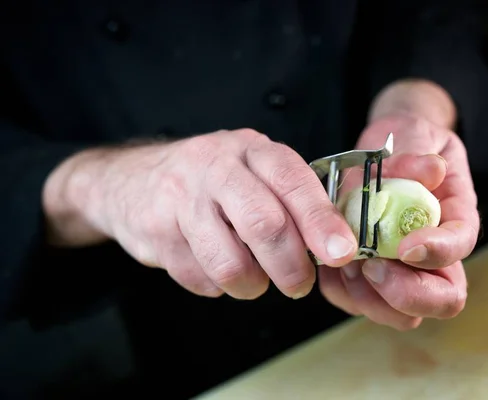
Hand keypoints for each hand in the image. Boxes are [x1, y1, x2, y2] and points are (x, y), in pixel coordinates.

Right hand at [44, 129, 357, 299]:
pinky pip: (198, 277)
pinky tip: (215, 269)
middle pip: (264, 224)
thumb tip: (336, 244)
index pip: (293, 181)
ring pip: (229, 262)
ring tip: (254, 281)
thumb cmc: (210, 181)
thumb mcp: (252, 172)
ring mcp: (181, 197)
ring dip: (251, 285)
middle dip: (290, 266)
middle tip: (299, 285)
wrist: (131, 179)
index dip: (320, 220)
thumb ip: (291, 199)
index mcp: (251, 150)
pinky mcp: (156, 230)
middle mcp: (215, 166)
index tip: (341, 253)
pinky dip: (216, 286)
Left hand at [319, 114, 478, 330]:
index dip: (439, 253)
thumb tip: (433, 171)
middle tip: (372, 267)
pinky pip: (357, 301)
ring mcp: (404, 271)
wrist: (385, 149)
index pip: (461, 247)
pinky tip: (329, 262)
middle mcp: (435, 254)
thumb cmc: (407, 143)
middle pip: (442, 300)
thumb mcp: (416, 136)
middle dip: (406, 294)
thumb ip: (418, 154)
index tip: (407, 246)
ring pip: (400, 315)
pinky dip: (340, 289)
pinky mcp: (370, 278)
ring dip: (368, 296)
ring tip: (346, 261)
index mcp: (453, 218)